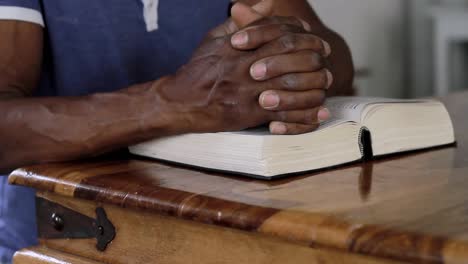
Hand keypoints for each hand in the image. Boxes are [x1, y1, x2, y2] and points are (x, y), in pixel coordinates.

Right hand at [155, 6, 328, 133]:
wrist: (180, 101)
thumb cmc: (198, 69)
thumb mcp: (215, 38)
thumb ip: (243, 23)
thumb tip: (266, 4)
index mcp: (238, 44)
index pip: (278, 30)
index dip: (300, 31)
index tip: (311, 34)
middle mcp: (245, 64)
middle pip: (291, 53)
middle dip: (314, 54)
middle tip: (325, 57)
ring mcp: (248, 89)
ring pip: (292, 82)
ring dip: (314, 82)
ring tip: (325, 82)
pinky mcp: (248, 113)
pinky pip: (283, 112)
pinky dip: (304, 113)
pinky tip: (317, 111)